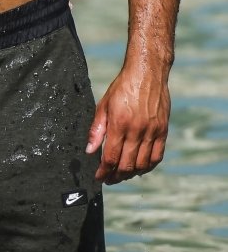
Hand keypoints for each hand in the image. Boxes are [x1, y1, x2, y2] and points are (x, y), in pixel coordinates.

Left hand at [86, 66, 169, 183]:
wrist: (147, 73)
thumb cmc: (122, 87)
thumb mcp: (103, 105)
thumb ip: (96, 130)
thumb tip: (89, 150)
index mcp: (119, 124)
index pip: (110, 157)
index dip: (103, 171)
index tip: (98, 177)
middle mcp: (137, 130)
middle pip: (126, 164)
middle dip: (115, 176)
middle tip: (109, 179)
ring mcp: (152, 131)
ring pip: (142, 164)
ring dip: (131, 174)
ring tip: (122, 175)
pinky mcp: (163, 130)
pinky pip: (157, 156)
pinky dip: (148, 166)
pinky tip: (140, 168)